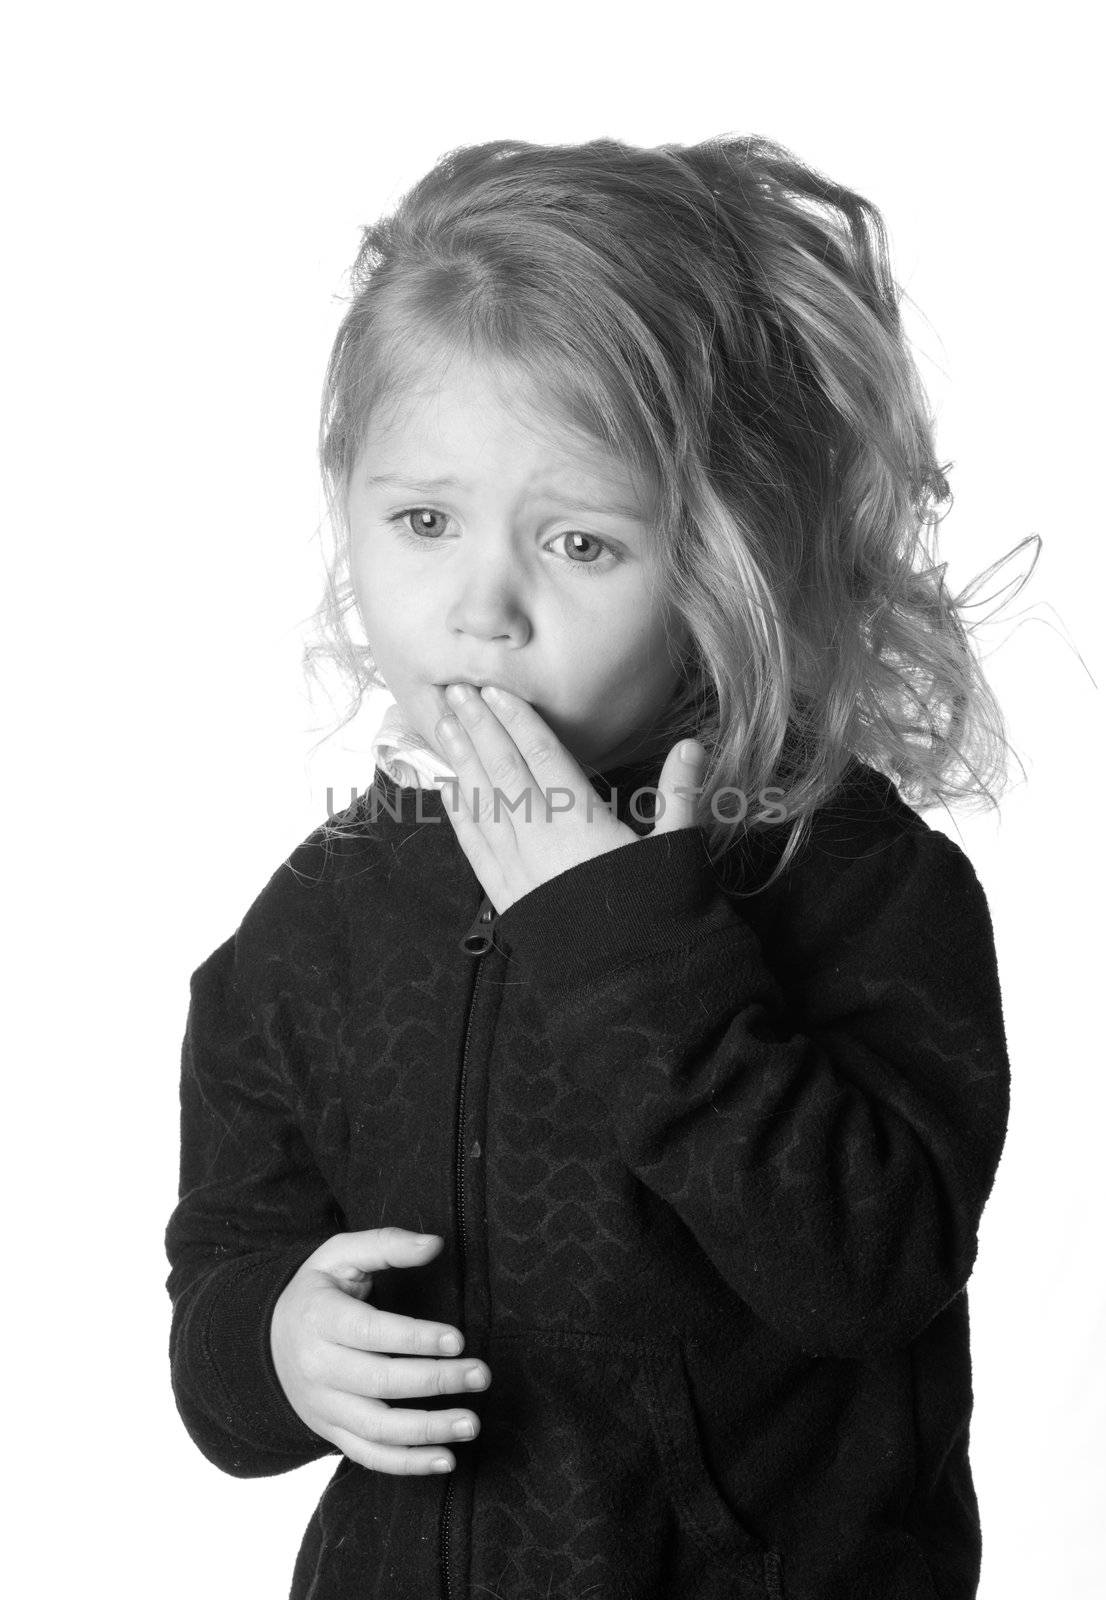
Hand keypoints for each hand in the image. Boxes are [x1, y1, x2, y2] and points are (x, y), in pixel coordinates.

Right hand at [269, 1227, 489, 1475]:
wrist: (268, 1340)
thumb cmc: (318, 1291)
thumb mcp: (340, 1254)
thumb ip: (386, 1244)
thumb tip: (434, 1243)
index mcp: (320, 1319)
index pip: (370, 1332)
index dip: (415, 1338)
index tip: (458, 1339)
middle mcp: (318, 1368)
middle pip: (380, 1382)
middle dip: (435, 1380)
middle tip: (482, 1374)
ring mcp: (323, 1407)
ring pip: (377, 1428)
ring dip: (428, 1430)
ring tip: (471, 1423)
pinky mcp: (331, 1432)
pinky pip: (369, 1456)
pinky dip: (407, 1465)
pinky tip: (446, 1460)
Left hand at [436, 684, 703, 914]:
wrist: (629, 983)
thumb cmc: (659, 914)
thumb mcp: (677, 850)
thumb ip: (679, 793)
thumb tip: (693, 744)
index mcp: (582, 822)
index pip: (541, 758)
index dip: (517, 721)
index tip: (494, 691)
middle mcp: (541, 839)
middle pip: (502, 771)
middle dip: (478, 728)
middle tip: (454, 691)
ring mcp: (518, 868)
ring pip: (482, 802)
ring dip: (461, 760)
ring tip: (442, 723)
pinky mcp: (506, 895)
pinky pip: (473, 845)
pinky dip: (458, 813)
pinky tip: (447, 788)